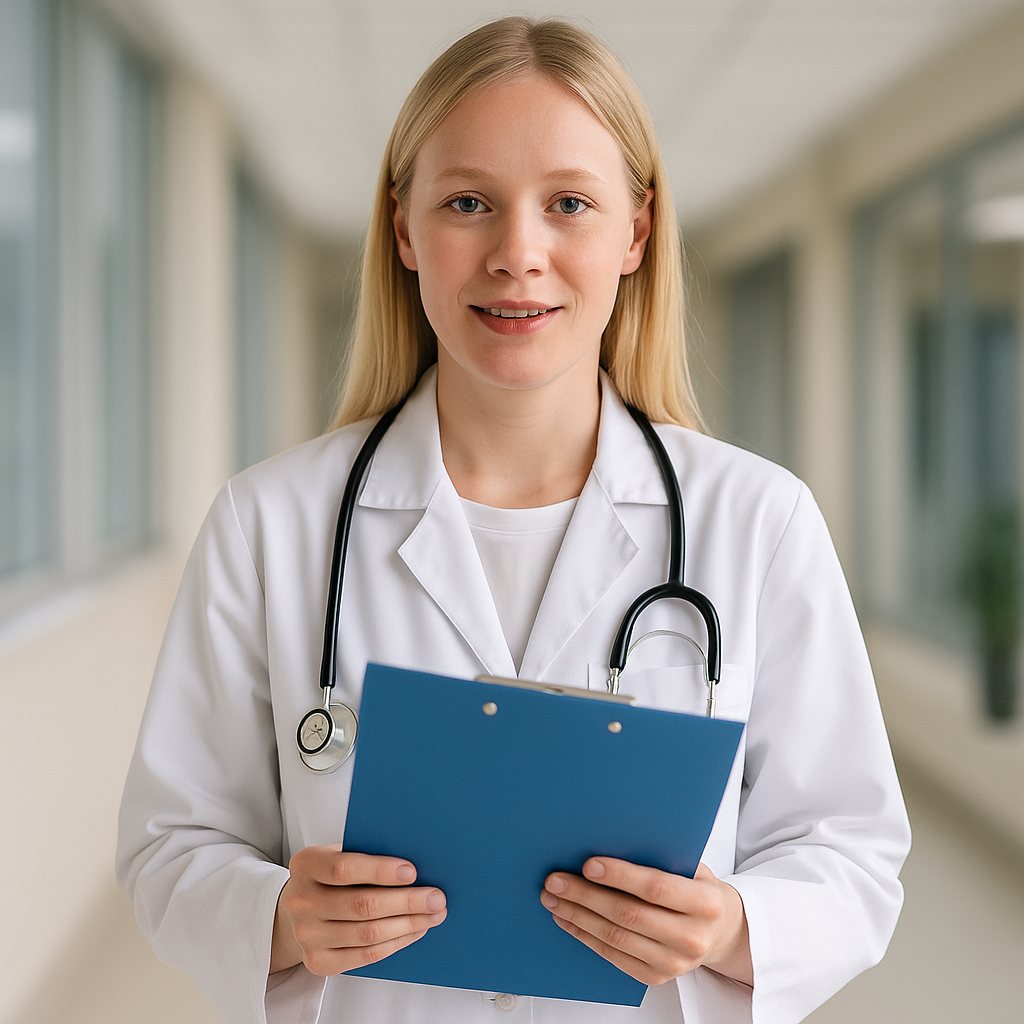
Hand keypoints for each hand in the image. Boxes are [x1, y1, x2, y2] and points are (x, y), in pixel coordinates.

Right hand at [271, 847, 446, 975]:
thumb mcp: (340, 852)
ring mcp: (307, 935)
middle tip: (436, 898)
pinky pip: (365, 955)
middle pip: (361, 905)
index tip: (412, 872)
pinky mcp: (318, 962)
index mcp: (306, 864)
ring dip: (407, 925)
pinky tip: (414, 931)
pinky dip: (396, 943)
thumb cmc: (332, 874)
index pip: (343, 868)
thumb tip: (416, 860)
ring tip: (433, 915)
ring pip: (367, 934)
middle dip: (405, 902)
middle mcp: (301, 901)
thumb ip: (367, 853)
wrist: (300, 908)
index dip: (380, 871)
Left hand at [540, 858, 751, 986]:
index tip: (588, 864)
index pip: (656, 888)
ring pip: (616, 937)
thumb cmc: (699, 889)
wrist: (721, 931)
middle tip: (555, 880)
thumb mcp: (692, 867)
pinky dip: (585, 936)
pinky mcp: (656, 977)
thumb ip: (660, 857)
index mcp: (705, 903)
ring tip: (554, 898)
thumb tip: (609, 837)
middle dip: (586, 895)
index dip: (620, 876)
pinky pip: (613, 955)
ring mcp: (674, 962)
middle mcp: (692, 937)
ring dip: (578, 916)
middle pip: (628, 915)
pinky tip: (568, 919)